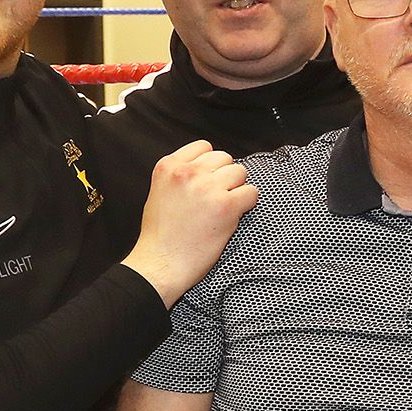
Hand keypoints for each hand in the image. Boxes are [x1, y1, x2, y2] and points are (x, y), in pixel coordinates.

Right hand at [124, 141, 255, 304]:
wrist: (160, 263)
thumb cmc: (161, 235)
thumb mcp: (160, 191)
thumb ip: (181, 176)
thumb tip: (208, 169)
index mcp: (169, 166)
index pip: (204, 146)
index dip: (211, 165)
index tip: (208, 182)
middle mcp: (187, 172)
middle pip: (225, 158)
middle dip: (225, 177)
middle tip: (216, 199)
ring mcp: (207, 187)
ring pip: (240, 172)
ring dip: (237, 189)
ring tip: (223, 208)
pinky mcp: (225, 206)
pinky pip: (251, 193)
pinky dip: (247, 204)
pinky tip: (233, 216)